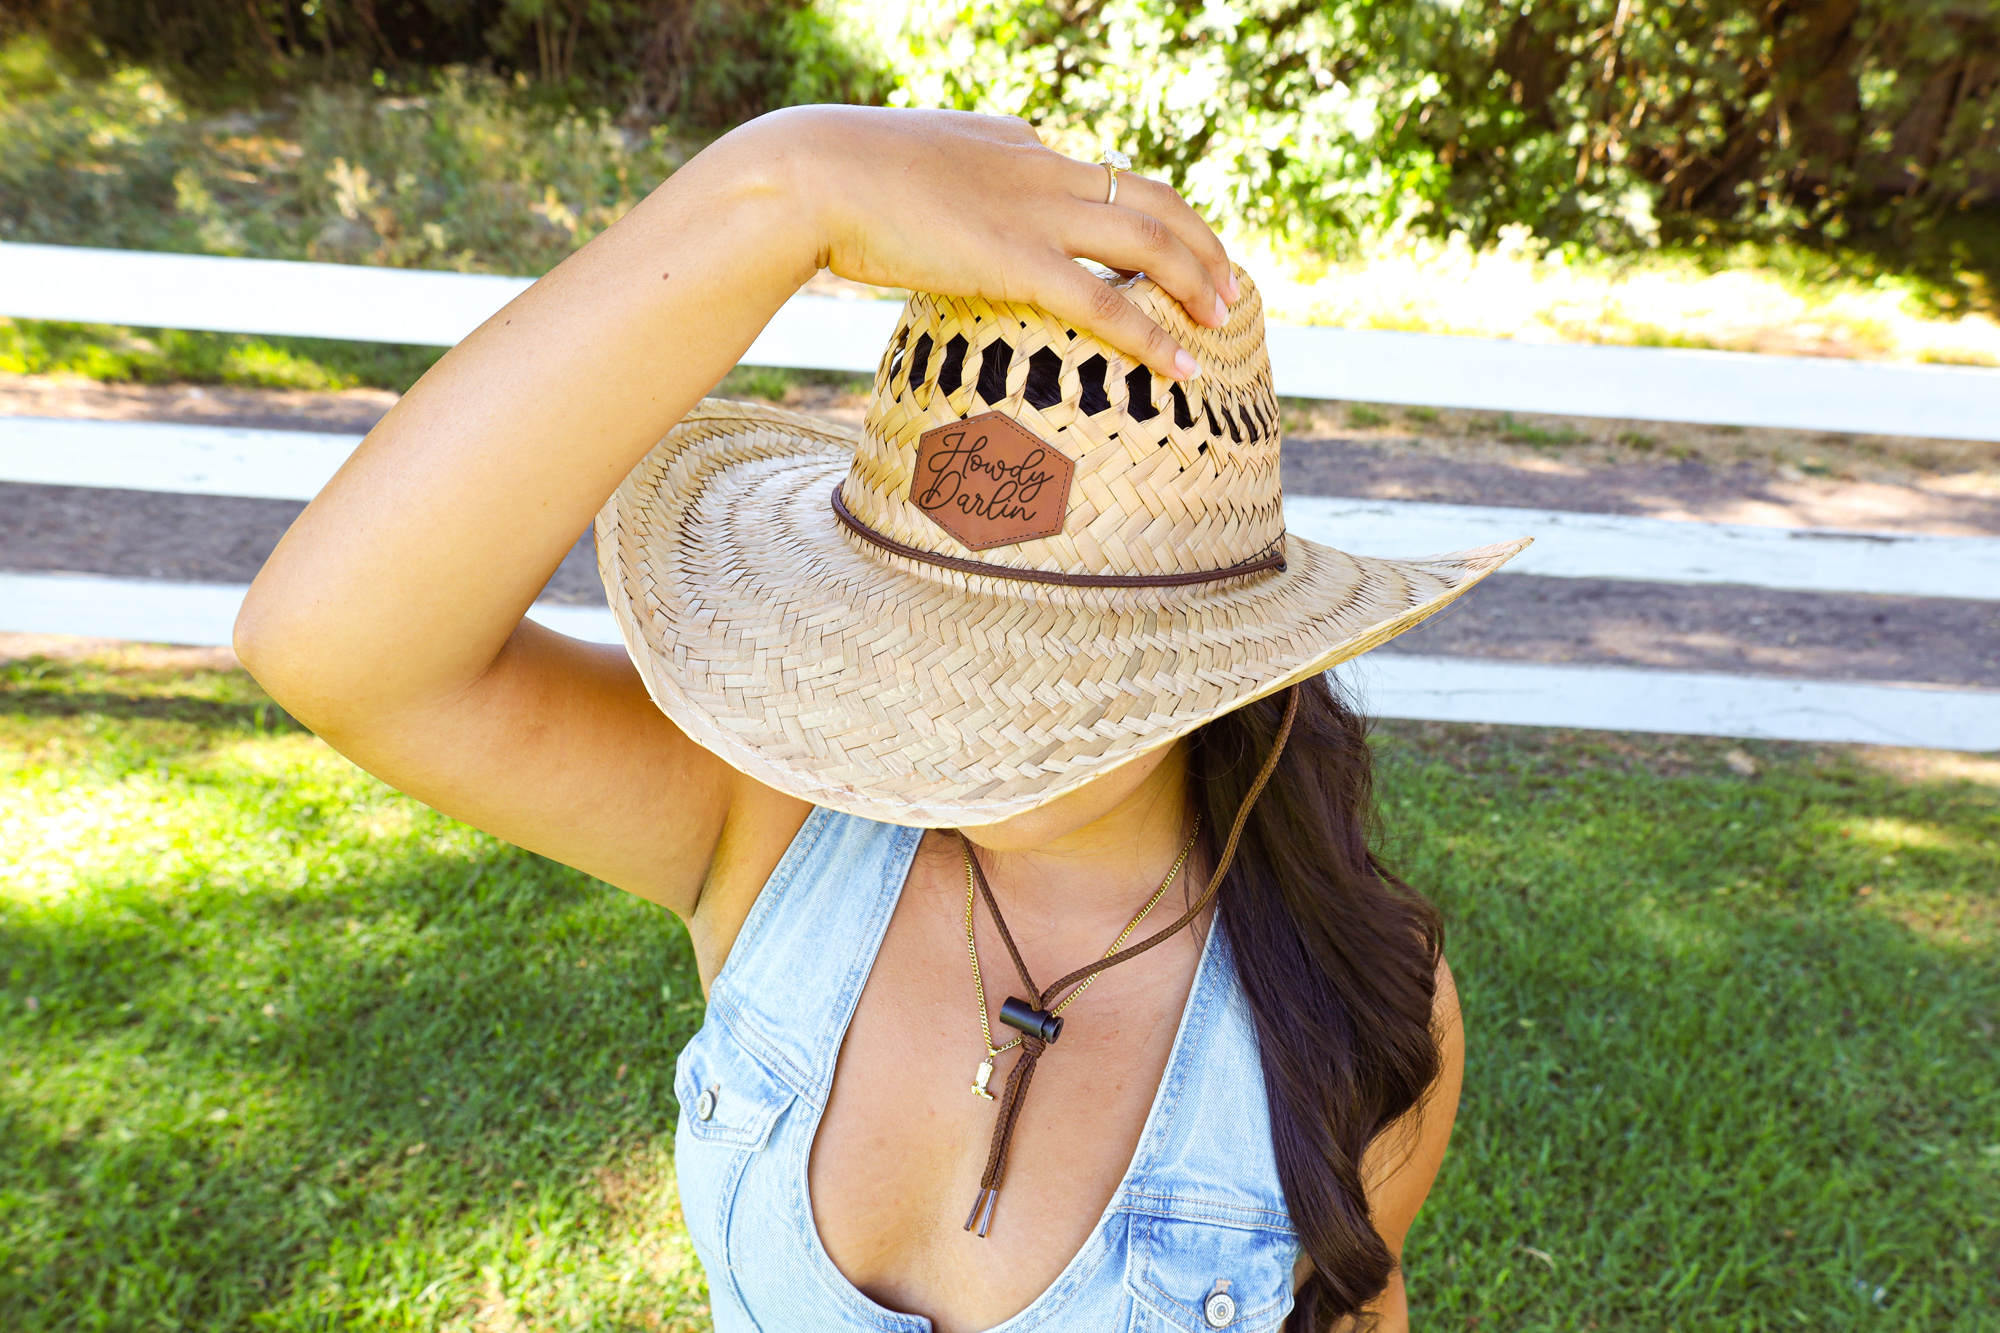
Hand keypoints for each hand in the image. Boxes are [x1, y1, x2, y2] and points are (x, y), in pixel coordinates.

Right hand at [749, 106, 1238, 381]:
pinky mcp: (1017, 259)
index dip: (1148, 214)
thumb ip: (940, 188)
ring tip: (1226, 317)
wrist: (807, 175)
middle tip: (1229, 282)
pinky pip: (1107, 303)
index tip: (1170, 249)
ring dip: (1198, 281)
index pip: (1102, 175)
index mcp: (1015, 144)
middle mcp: (1040, 168)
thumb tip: (935, 221)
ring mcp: (1034, 212)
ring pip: (1150, 242)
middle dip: (1201, 243)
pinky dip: (1154, 336)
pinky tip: (1186, 365)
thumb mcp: (903, 167)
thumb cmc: (832, 180)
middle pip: (1153, 199)